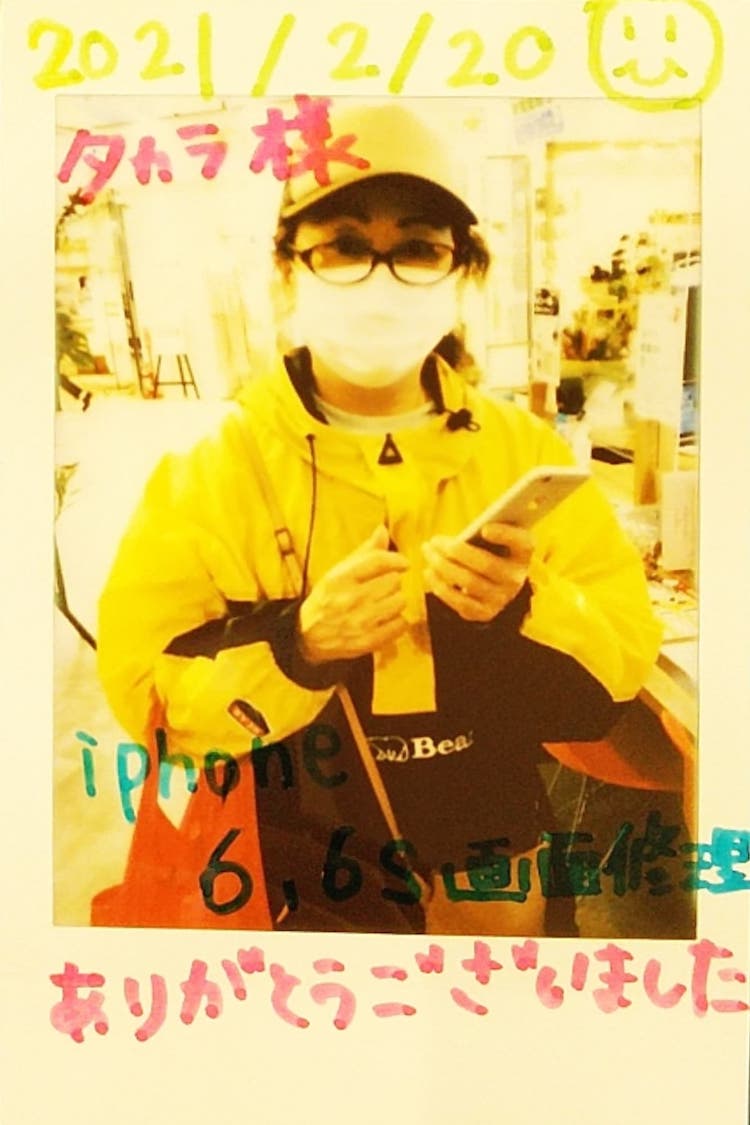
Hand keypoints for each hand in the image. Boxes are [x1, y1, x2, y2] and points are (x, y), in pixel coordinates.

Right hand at [297, 525, 408, 663]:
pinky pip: (400, 625)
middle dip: (392, 582)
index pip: (378, 561)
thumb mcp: (338, 571)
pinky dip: (398, 621)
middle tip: (383, 587)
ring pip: (400, 602)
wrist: (308, 634)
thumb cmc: (327, 597)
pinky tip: (387, 619)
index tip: (403, 564)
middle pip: (393, 581)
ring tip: (384, 603)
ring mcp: (360, 622)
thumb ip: (364, 552)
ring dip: (396, 601)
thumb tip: (382, 530)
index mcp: (340, 578)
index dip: (397, 560)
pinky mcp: (368, 641)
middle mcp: (350, 600)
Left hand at [422, 522, 532, 622]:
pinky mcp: (484, 613)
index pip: (523, 543)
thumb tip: (471, 528)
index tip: (484, 528)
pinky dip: (440, 586)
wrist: (493, 583)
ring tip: (427, 551)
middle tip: (434, 540)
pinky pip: (459, 602)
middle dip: (456, 551)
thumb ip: (488, 526)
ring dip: (442, 566)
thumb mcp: (495, 535)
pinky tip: (428, 571)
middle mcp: (516, 579)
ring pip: (469, 582)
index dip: (505, 535)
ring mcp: (501, 599)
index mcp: (523, 553)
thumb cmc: (490, 548)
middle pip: (486, 564)